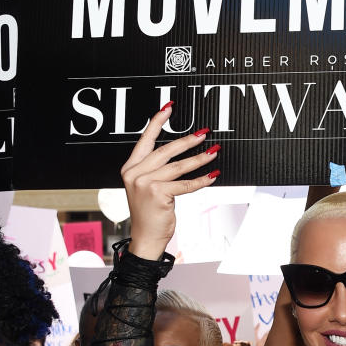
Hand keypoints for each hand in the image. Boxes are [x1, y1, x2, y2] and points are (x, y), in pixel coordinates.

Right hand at [120, 104, 218, 259]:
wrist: (146, 237)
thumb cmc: (149, 213)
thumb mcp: (146, 187)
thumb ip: (155, 169)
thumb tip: (179, 152)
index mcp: (130, 168)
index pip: (145, 139)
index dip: (158, 122)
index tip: (169, 108)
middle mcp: (135, 173)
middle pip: (166, 150)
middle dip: (188, 140)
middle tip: (204, 133)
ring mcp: (145, 183)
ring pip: (178, 166)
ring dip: (200, 158)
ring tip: (214, 151)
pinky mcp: (158, 194)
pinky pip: (186, 184)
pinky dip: (202, 180)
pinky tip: (213, 175)